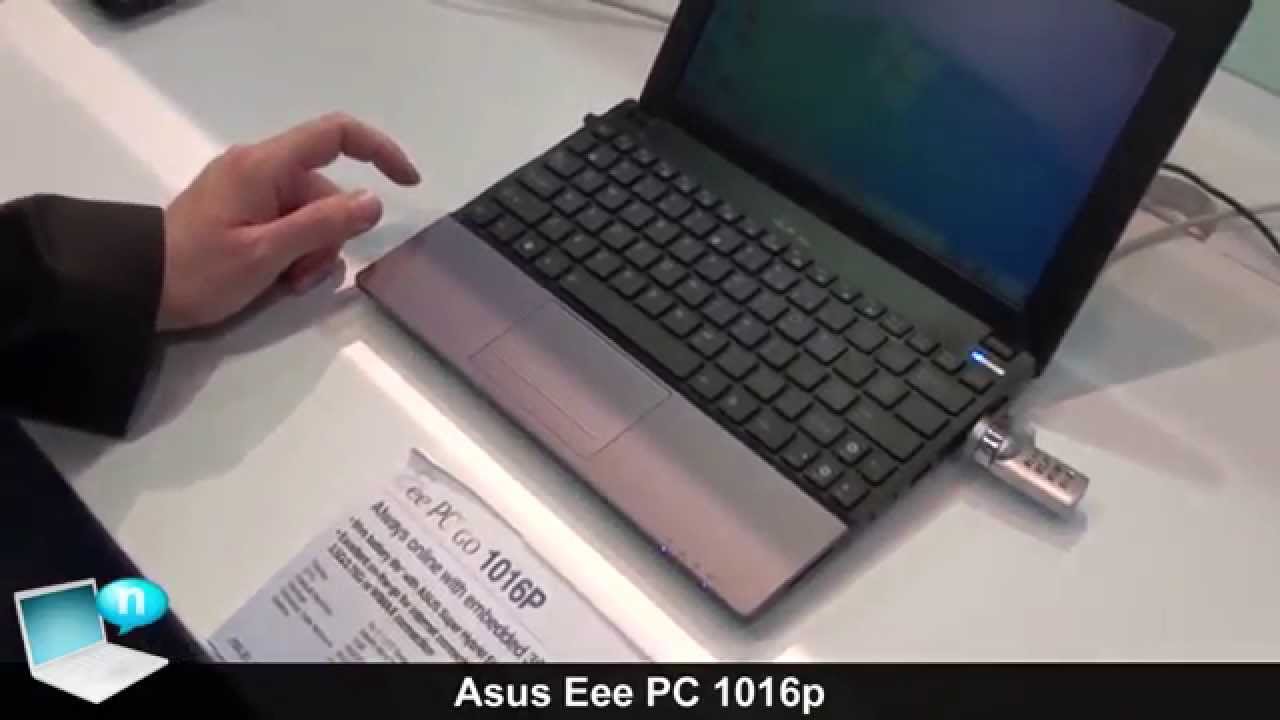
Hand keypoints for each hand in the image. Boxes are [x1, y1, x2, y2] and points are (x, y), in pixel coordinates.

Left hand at [158, 113, 420, 330]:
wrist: (137, 288)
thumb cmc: (198, 272)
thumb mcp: (266, 253)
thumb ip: (322, 226)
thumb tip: (373, 203)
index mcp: (264, 165)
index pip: (336, 134)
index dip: (379, 151)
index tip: (408, 182)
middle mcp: (259, 168)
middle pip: (325, 190)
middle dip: (330, 235)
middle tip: (303, 276)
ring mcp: (250, 190)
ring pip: (311, 214)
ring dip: (311, 251)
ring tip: (285, 282)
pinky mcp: (243, 211)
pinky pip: (289, 224)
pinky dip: (294, 252)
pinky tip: (276, 279)